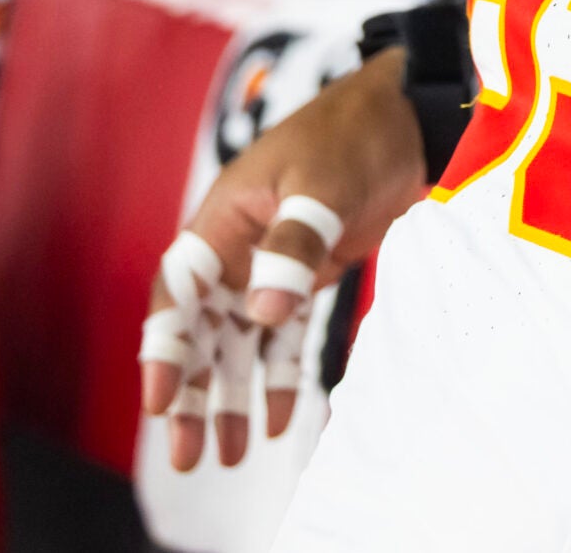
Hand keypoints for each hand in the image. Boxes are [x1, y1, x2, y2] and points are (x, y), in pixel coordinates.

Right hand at [138, 49, 426, 469]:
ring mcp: (273, 263)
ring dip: (231, 396)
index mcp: (222, 220)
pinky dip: (280, 375)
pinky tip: (280, 420)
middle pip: (202, 331)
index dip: (164, 349)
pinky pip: (285, 335)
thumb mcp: (322, 183)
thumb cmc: (355, 133)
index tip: (159, 400)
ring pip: (240, 342)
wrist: (411, 115)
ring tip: (228, 455)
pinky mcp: (310, 273)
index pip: (180, 294)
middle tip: (188, 454)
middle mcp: (238, 247)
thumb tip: (263, 313)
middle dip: (191, 393)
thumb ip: (293, 245)